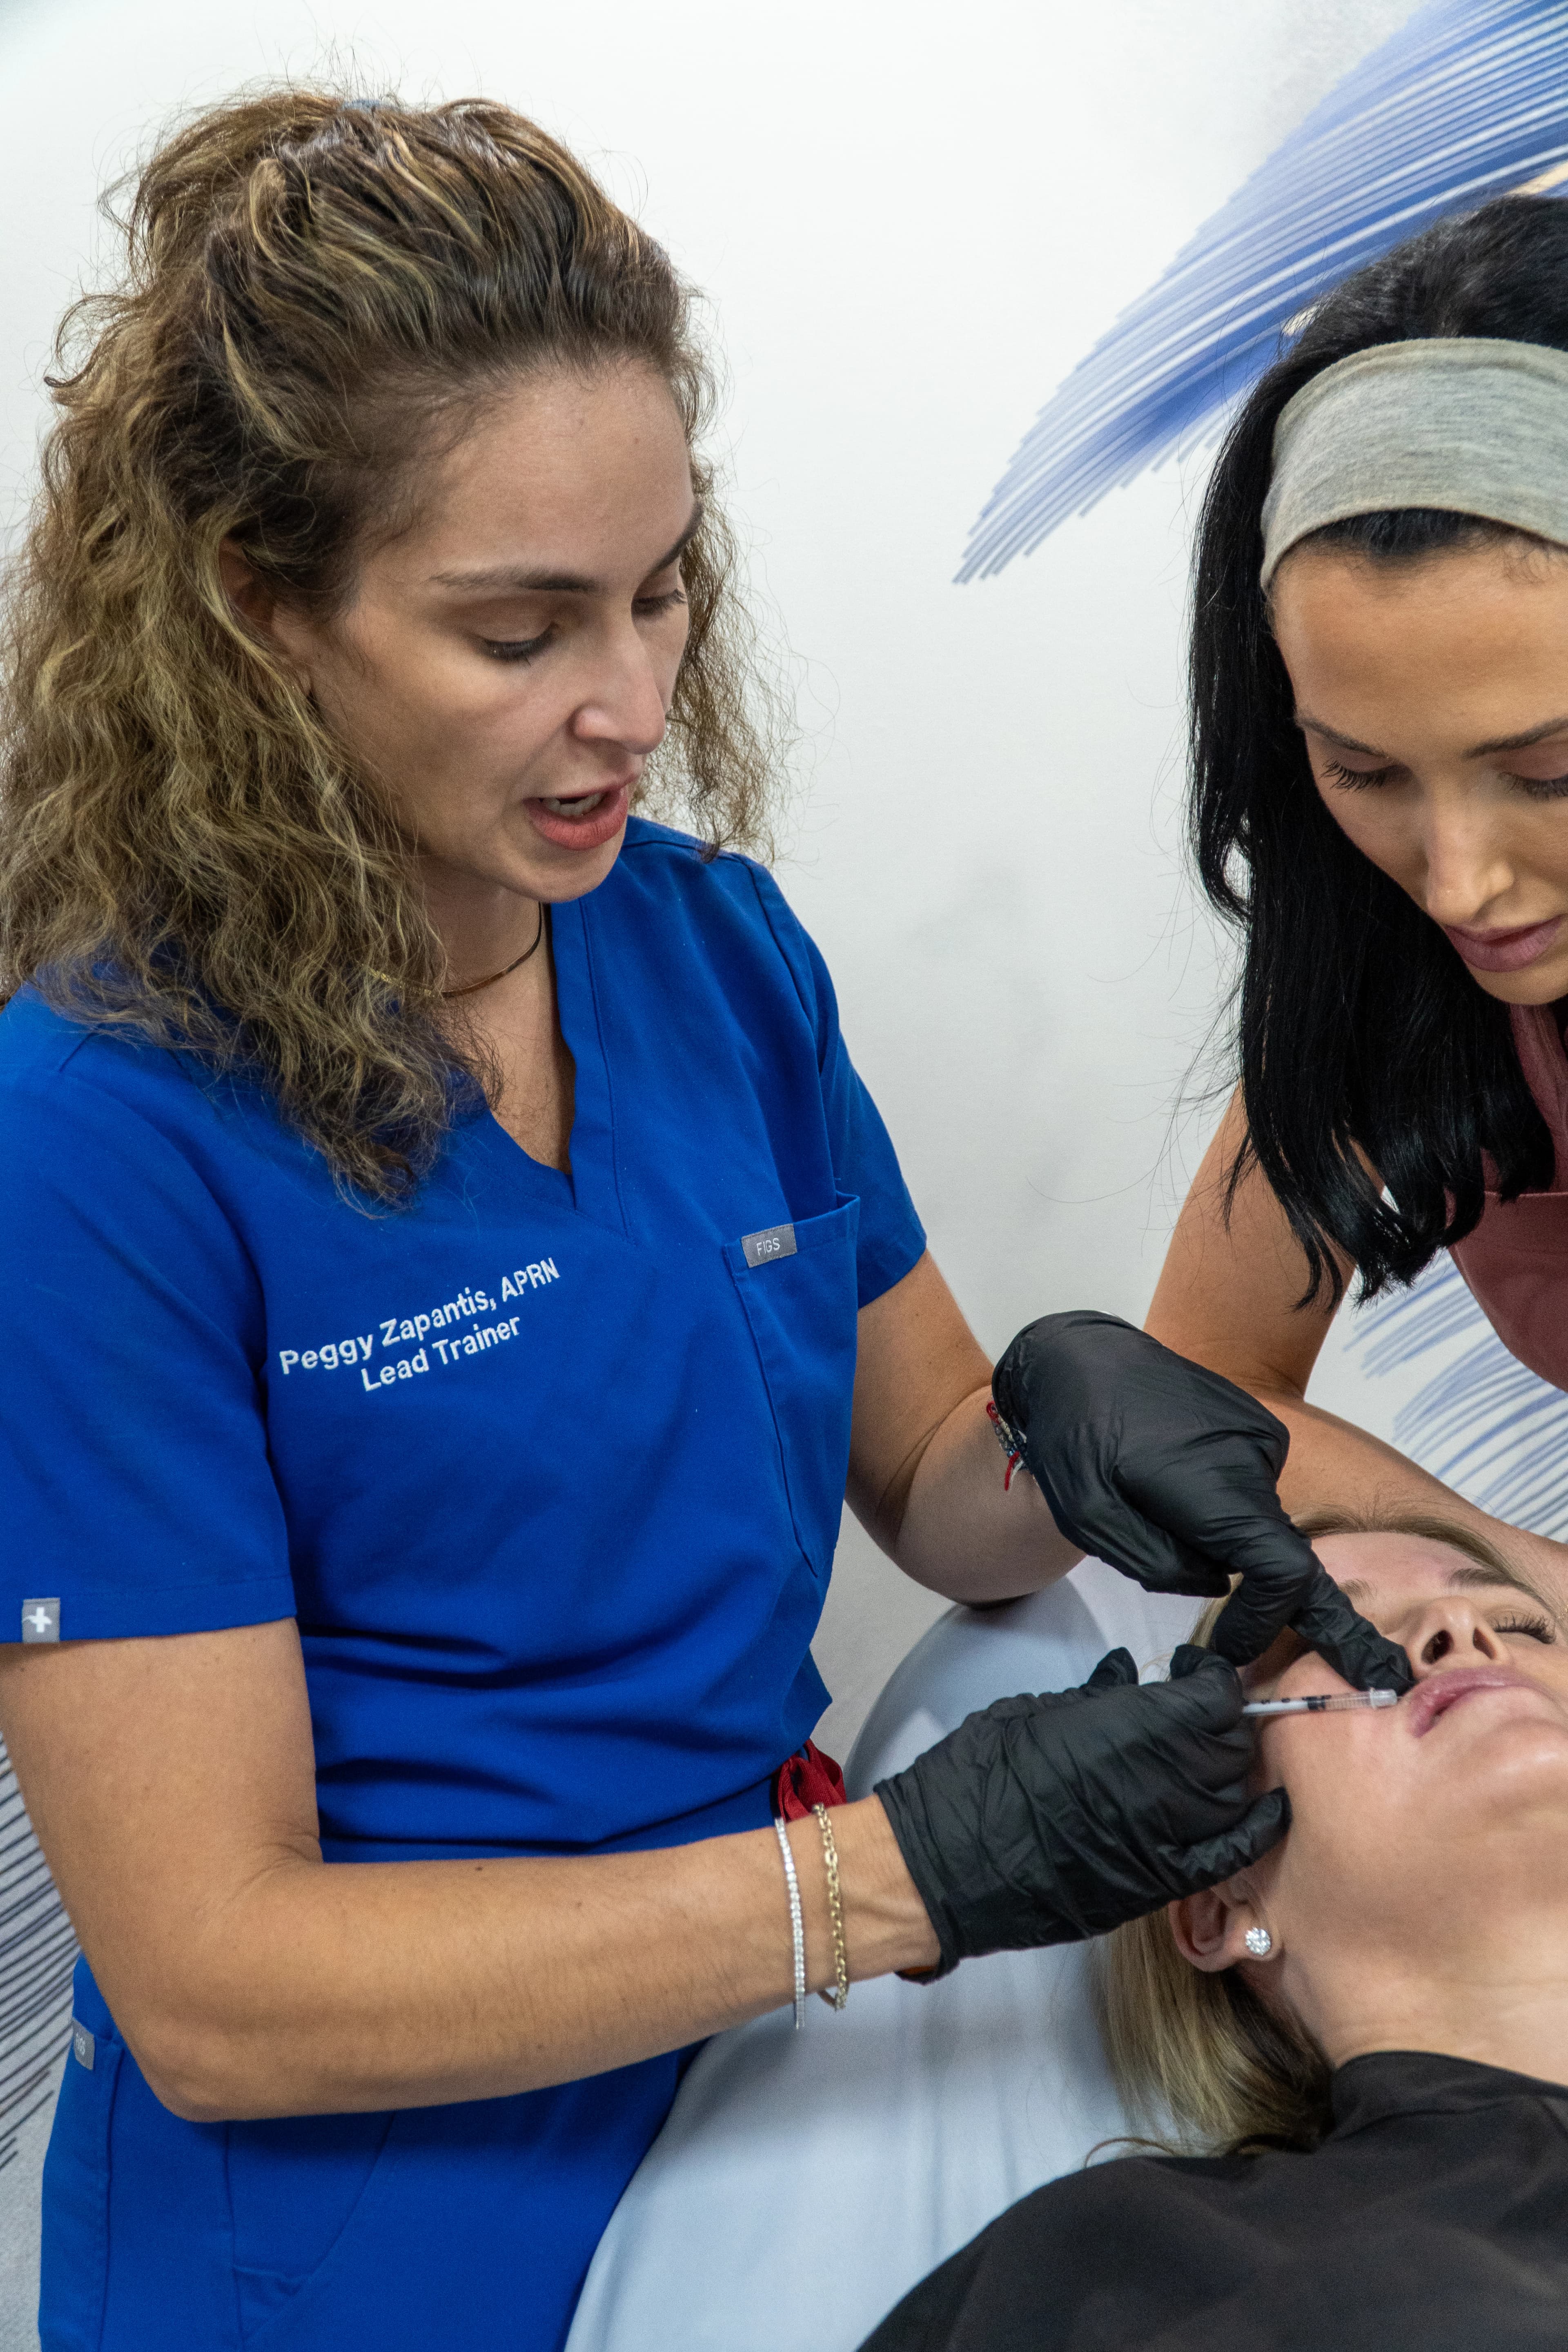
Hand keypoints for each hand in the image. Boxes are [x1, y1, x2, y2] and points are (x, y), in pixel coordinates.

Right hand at [875, 1647, 1288, 1976]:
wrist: (944, 1866)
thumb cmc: (976, 1778)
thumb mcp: (1032, 1712)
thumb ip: (1094, 1695)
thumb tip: (1129, 1671)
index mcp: (1123, 1731)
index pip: (1209, 1697)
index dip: (1211, 1678)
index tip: (1196, 1670)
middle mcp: (1156, 1785)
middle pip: (1228, 1745)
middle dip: (1223, 1720)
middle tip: (1200, 1708)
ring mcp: (1160, 1841)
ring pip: (1232, 1796)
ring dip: (1232, 1767)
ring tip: (1211, 1751)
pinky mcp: (1153, 1886)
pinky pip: (1225, 1856)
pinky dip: (1253, 1830)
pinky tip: (1266, 1809)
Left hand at [991, 1310, 1411, 1690]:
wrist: (1078, 1357)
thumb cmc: (1072, 1435)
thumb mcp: (1090, 1518)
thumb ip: (1158, 1564)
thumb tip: (1217, 1581)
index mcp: (1215, 1481)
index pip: (1284, 1571)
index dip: (1265, 1621)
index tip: (1232, 1645)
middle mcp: (1254, 1452)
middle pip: (1265, 1546)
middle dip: (1223, 1568)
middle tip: (1159, 1547)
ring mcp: (1261, 1430)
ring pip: (1255, 1516)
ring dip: (1213, 1530)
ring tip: (1152, 1498)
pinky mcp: (1256, 1419)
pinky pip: (1249, 1482)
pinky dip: (1217, 1498)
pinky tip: (1167, 1474)